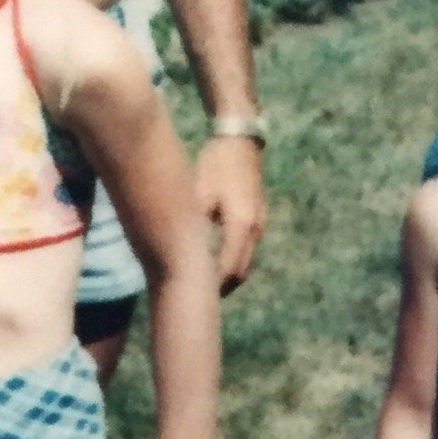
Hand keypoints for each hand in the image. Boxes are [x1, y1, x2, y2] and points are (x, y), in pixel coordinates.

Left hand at [195, 134, 266, 292]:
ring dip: (227, 274)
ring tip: (203, 284)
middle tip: (196, 296)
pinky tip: (213, 261)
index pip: (227, 269)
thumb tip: (178, 253)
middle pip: (240, 272)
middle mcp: (254, 230)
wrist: (240, 141)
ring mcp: (259, 225)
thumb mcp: (198, 194)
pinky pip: (246, 249)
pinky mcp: (258, 219)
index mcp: (240, 225)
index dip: (211, 287)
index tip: (193, 297)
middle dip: (220, 287)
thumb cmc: (215, 164)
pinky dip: (232, 260)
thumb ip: (193, 225)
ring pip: (245, 262)